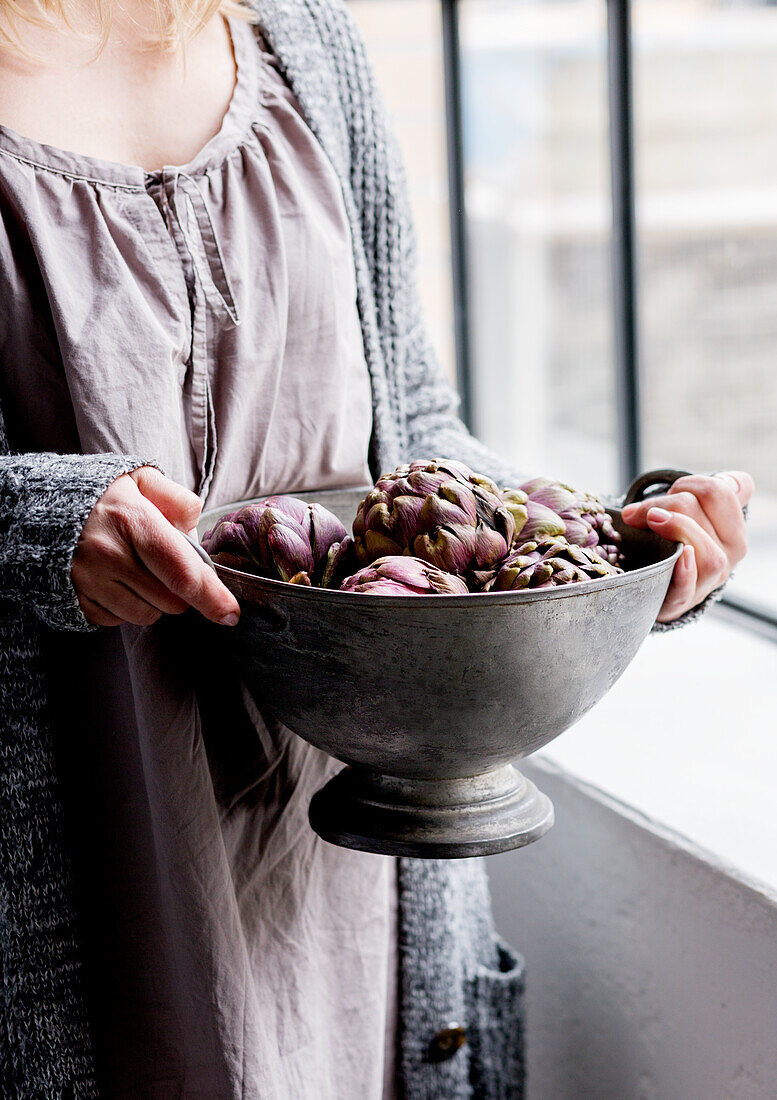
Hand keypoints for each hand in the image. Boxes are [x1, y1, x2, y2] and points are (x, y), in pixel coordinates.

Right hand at [72, 466, 240, 627]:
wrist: (37, 506)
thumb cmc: (101, 494)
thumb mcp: (141, 479)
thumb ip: (177, 499)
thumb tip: (195, 529)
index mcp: (131, 520)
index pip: (182, 571)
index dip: (212, 597)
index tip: (230, 614)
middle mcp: (108, 554)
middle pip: (171, 600)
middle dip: (181, 590)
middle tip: (165, 564)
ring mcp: (88, 580)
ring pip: (147, 615)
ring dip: (154, 600)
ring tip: (137, 570)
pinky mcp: (75, 599)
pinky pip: (118, 621)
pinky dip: (126, 607)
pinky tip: (116, 581)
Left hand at [620, 471, 753, 622]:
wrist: (658, 586)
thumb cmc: (675, 540)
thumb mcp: (696, 513)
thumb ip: (712, 492)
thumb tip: (728, 479)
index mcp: (734, 528)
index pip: (720, 492)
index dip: (688, 484)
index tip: (671, 493)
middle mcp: (729, 554)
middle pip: (697, 511)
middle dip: (664, 502)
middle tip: (646, 512)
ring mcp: (708, 579)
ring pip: (701, 548)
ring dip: (671, 527)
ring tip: (649, 521)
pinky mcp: (683, 600)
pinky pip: (688, 588)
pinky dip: (684, 572)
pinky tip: (678, 557)